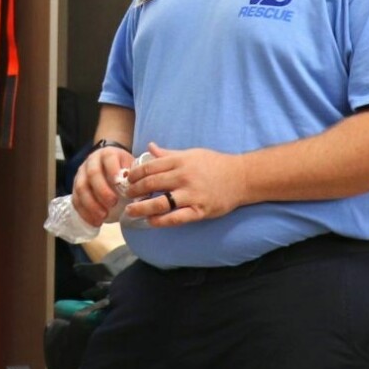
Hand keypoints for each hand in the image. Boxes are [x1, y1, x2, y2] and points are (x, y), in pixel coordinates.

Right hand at [71, 145, 135, 226]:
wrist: (107, 163)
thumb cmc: (123, 167)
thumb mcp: (131, 165)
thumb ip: (135, 174)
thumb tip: (138, 188)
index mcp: (107, 154)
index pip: (108, 159)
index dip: (113, 170)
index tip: (119, 183)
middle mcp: (91, 162)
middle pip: (92, 175)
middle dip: (101, 191)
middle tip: (112, 204)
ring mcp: (80, 174)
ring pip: (81, 188)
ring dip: (91, 204)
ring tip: (103, 217)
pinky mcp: (75, 188)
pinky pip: (75, 200)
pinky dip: (84, 213)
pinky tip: (95, 222)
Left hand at [121, 143, 247, 226]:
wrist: (242, 177)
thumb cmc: (216, 164)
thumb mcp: (191, 153)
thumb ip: (168, 154)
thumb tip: (150, 147)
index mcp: (181, 161)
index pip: (150, 167)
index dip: (135, 174)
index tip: (127, 179)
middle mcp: (184, 177)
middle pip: (151, 184)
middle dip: (134, 190)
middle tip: (126, 195)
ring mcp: (191, 194)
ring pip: (160, 203)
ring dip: (142, 208)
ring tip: (131, 211)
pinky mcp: (199, 210)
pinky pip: (176, 218)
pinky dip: (161, 221)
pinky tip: (151, 221)